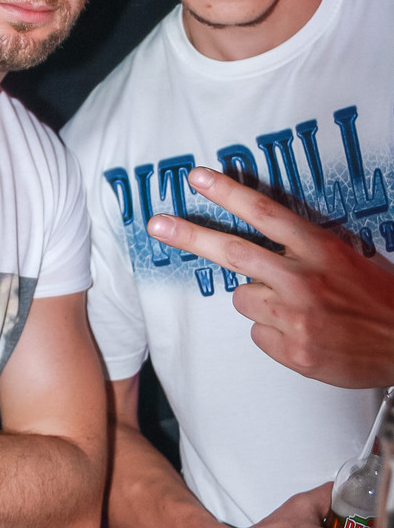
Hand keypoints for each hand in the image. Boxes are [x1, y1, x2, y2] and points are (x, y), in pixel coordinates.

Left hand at [147, 167, 393, 387]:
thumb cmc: (375, 295)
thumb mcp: (343, 255)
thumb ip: (300, 246)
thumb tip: (252, 233)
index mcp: (319, 248)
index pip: (265, 212)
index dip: (227, 192)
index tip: (194, 176)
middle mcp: (303, 278)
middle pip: (234, 251)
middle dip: (189, 236)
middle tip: (156, 224)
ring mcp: (296, 317)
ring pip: (243, 299)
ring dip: (257, 300)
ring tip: (297, 307)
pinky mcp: (294, 351)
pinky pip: (258, 334)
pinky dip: (272, 333)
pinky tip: (303, 333)